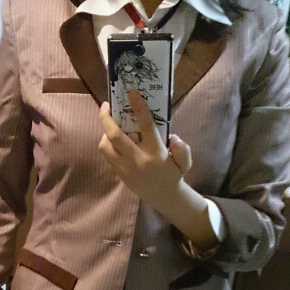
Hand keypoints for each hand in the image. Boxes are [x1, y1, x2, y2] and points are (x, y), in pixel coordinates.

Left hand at [98, 89, 191, 215]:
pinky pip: (107, 156)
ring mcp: (125, 168)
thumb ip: (181, 147)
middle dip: (106, 118)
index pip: (145, 125)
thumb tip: (172, 137)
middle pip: (115, 136)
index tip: (131, 92)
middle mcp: (137, 159)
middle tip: (106, 105)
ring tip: (110, 126)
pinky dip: (107, 145)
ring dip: (104, 133)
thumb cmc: (174, 174)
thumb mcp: (184, 160)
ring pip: (105, 147)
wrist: (164, 198)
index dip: (138, 106)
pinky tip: (113, 140)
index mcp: (155, 152)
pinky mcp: (119, 174)